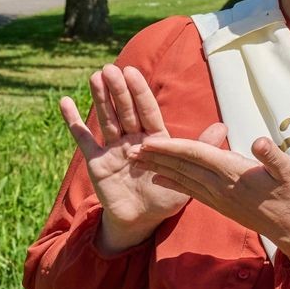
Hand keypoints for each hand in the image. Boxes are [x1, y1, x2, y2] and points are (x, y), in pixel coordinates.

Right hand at [59, 64, 226, 253]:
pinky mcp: (96, 161)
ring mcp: (114, 148)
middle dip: (119, 90)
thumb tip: (223, 126)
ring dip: (100, 98)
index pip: (147, 111)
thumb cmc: (166, 195)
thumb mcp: (187, 172)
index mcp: (156, 138)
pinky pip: (83, 139)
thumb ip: (200, 148)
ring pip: (107, 119)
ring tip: (95, 77)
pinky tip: (65, 102)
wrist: (141, 220)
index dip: (139, 92)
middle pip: (126, 110)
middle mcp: (134, 138)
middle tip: (110, 68)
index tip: (132, 72)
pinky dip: (73, 122)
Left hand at [130, 134, 289, 259]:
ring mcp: (218, 196)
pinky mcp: (219, 203)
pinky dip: (172, 181)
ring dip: (158, 167)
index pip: (198, 155)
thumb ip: (273, 157)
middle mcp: (220, 186)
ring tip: (137, 158)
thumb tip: (259, 141)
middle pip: (182, 166)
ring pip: (182, 178)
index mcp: (234, 172)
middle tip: (130, 147)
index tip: (150, 140)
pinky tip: (159, 176)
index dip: (173, 146)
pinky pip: (189, 189)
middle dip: (156, 156)